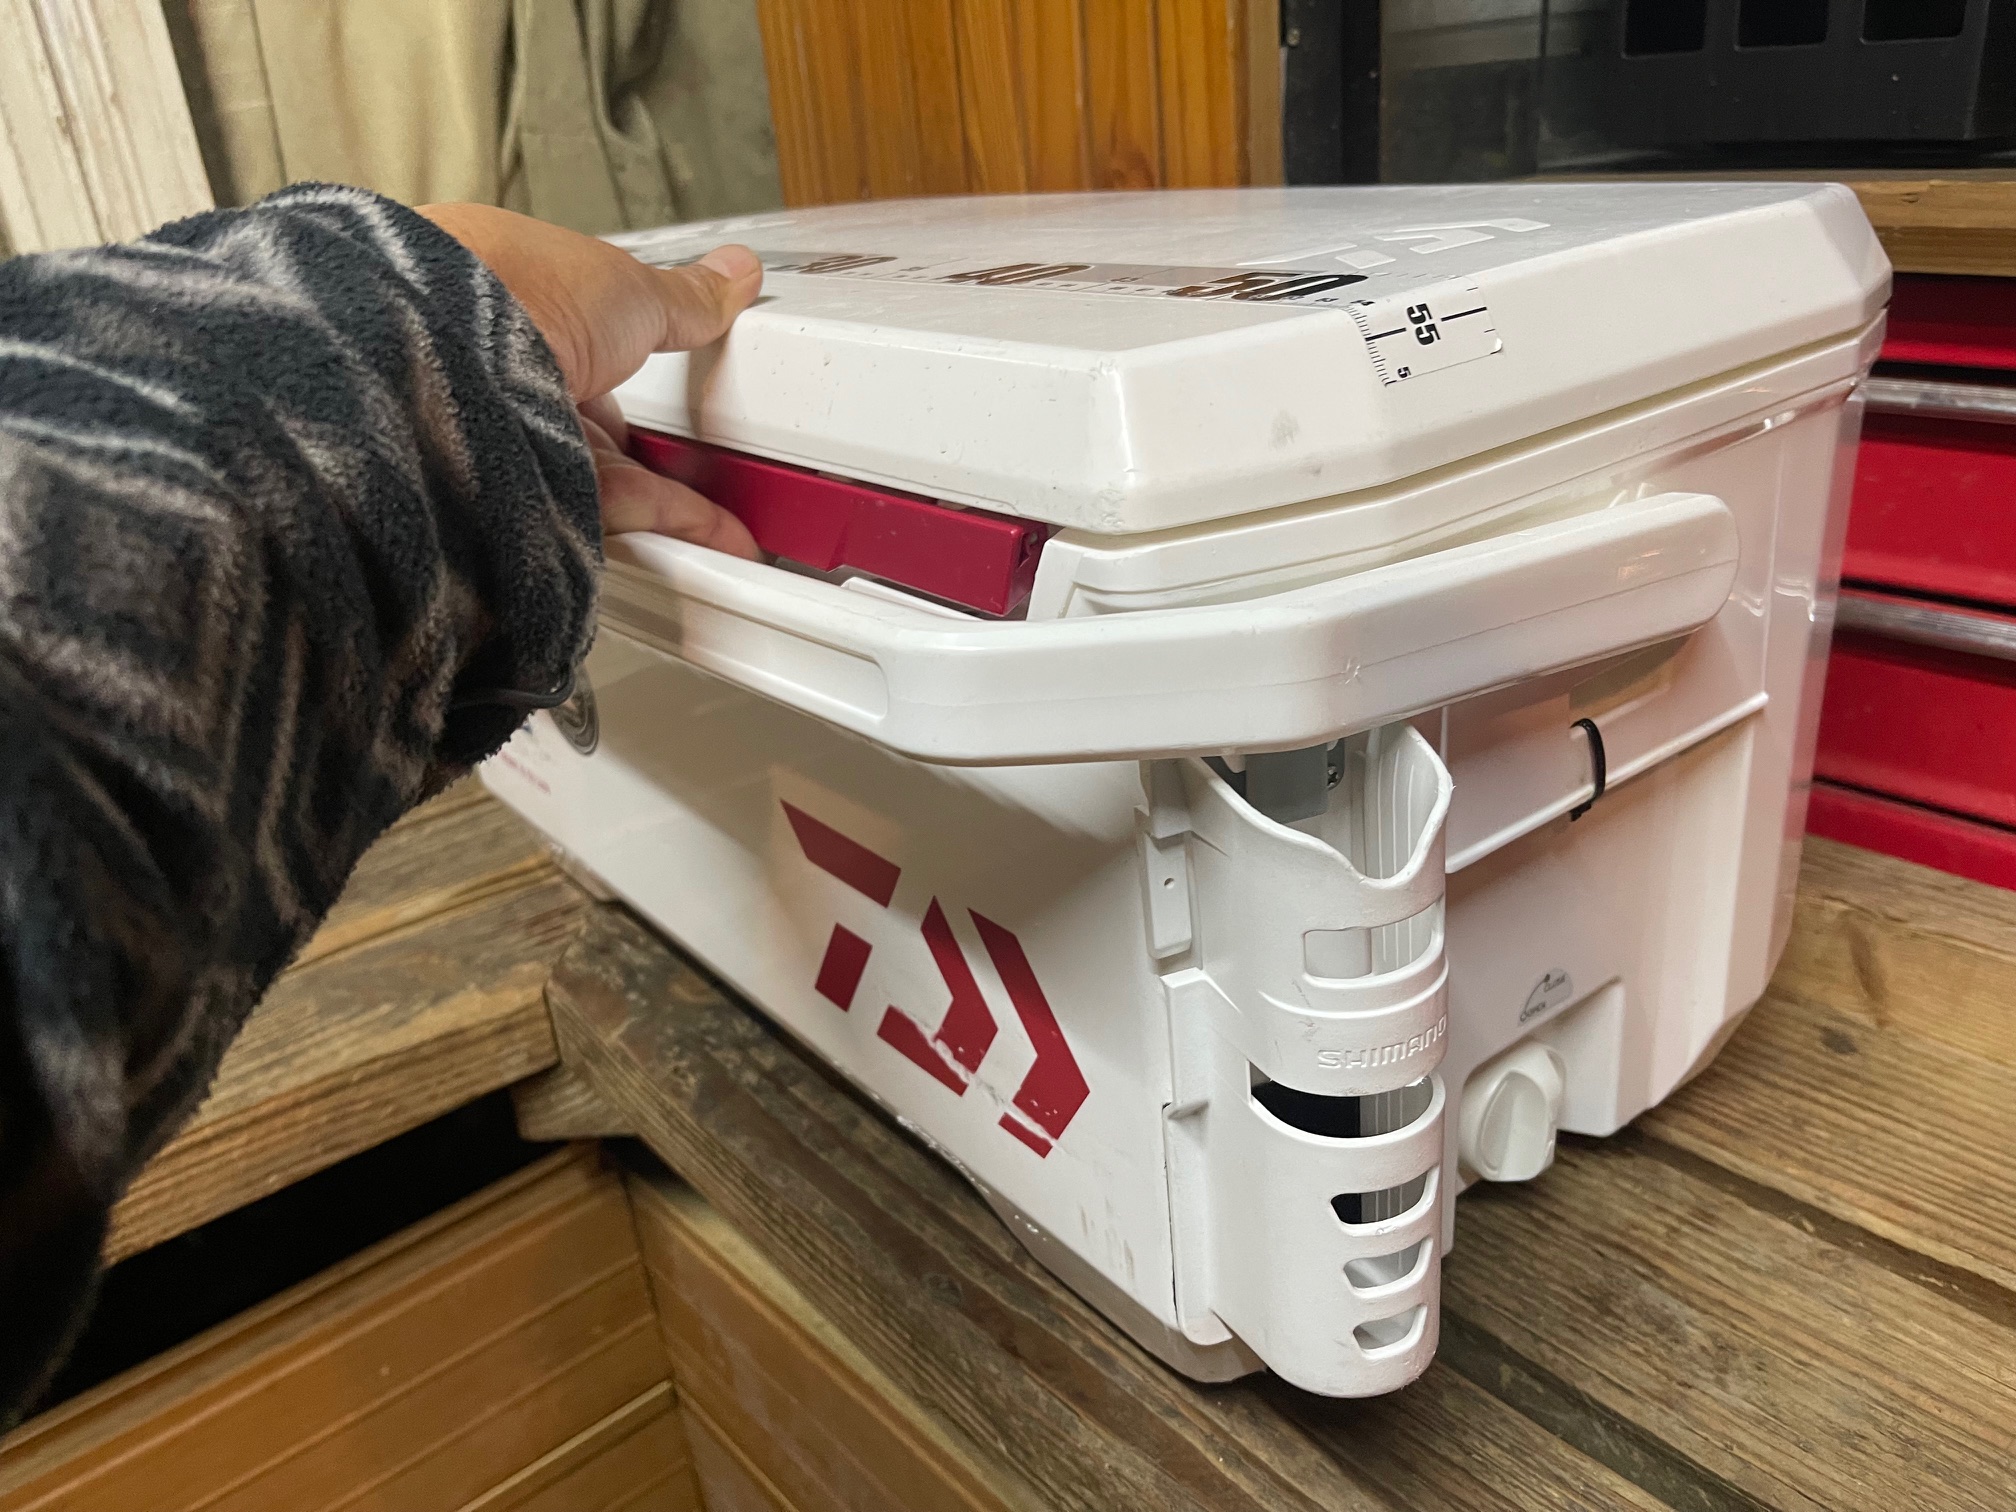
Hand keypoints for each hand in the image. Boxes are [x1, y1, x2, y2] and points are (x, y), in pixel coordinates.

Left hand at [418, 202, 762, 557]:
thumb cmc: (512, 290)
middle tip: (715, 475)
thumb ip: (685, 299)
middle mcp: (503, 375)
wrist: (448, 350)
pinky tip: (692, 539)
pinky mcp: (514, 495)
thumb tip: (730, 279)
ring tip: (722, 526)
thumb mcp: (626, 287)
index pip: (595, 358)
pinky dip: (648, 528)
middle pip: (599, 430)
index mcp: (519, 309)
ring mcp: (504, 437)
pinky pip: (592, 518)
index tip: (692, 407)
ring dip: (667, 504)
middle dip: (660, 458)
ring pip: (597, 480)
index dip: (648, 384)